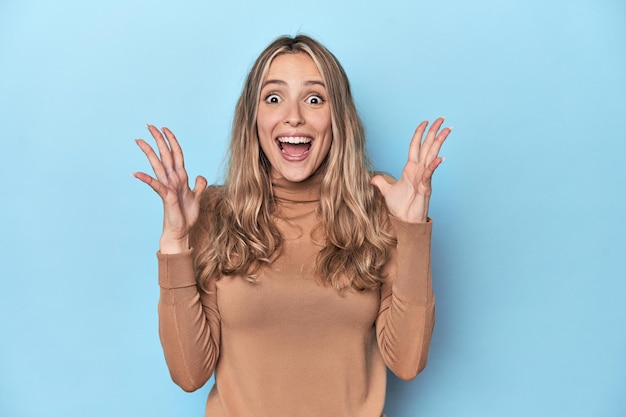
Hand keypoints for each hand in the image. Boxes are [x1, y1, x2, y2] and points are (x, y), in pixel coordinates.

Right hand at [133, 125, 206, 252]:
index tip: (165, 129)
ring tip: (139, 140)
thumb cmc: (186, 215)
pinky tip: (137, 173)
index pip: (176, 155)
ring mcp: (168, 187)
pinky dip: (147, 179)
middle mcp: (172, 179)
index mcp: (180, 177)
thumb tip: (200, 176)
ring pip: (158, 165)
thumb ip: (199, 186)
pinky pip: (156, 185)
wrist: (181, 231)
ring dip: (149, 152)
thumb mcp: (197, 197)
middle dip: (158, 140)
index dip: (172, 141)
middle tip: (149, 125)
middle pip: (165, 155)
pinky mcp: (166, 196)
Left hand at [371, 117, 450, 222]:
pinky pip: (429, 174)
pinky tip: (439, 158)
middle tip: (442, 119)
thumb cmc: (400, 207)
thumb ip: (380, 182)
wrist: (404, 221)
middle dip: (434, 132)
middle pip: (427, 147)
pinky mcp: (425, 188)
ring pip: (432, 156)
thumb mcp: (386, 191)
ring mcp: (423, 178)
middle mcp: (419, 170)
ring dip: (439, 143)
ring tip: (447, 130)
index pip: (416, 146)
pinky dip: (433, 166)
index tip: (425, 122)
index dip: (419, 134)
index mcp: (410, 168)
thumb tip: (372, 177)